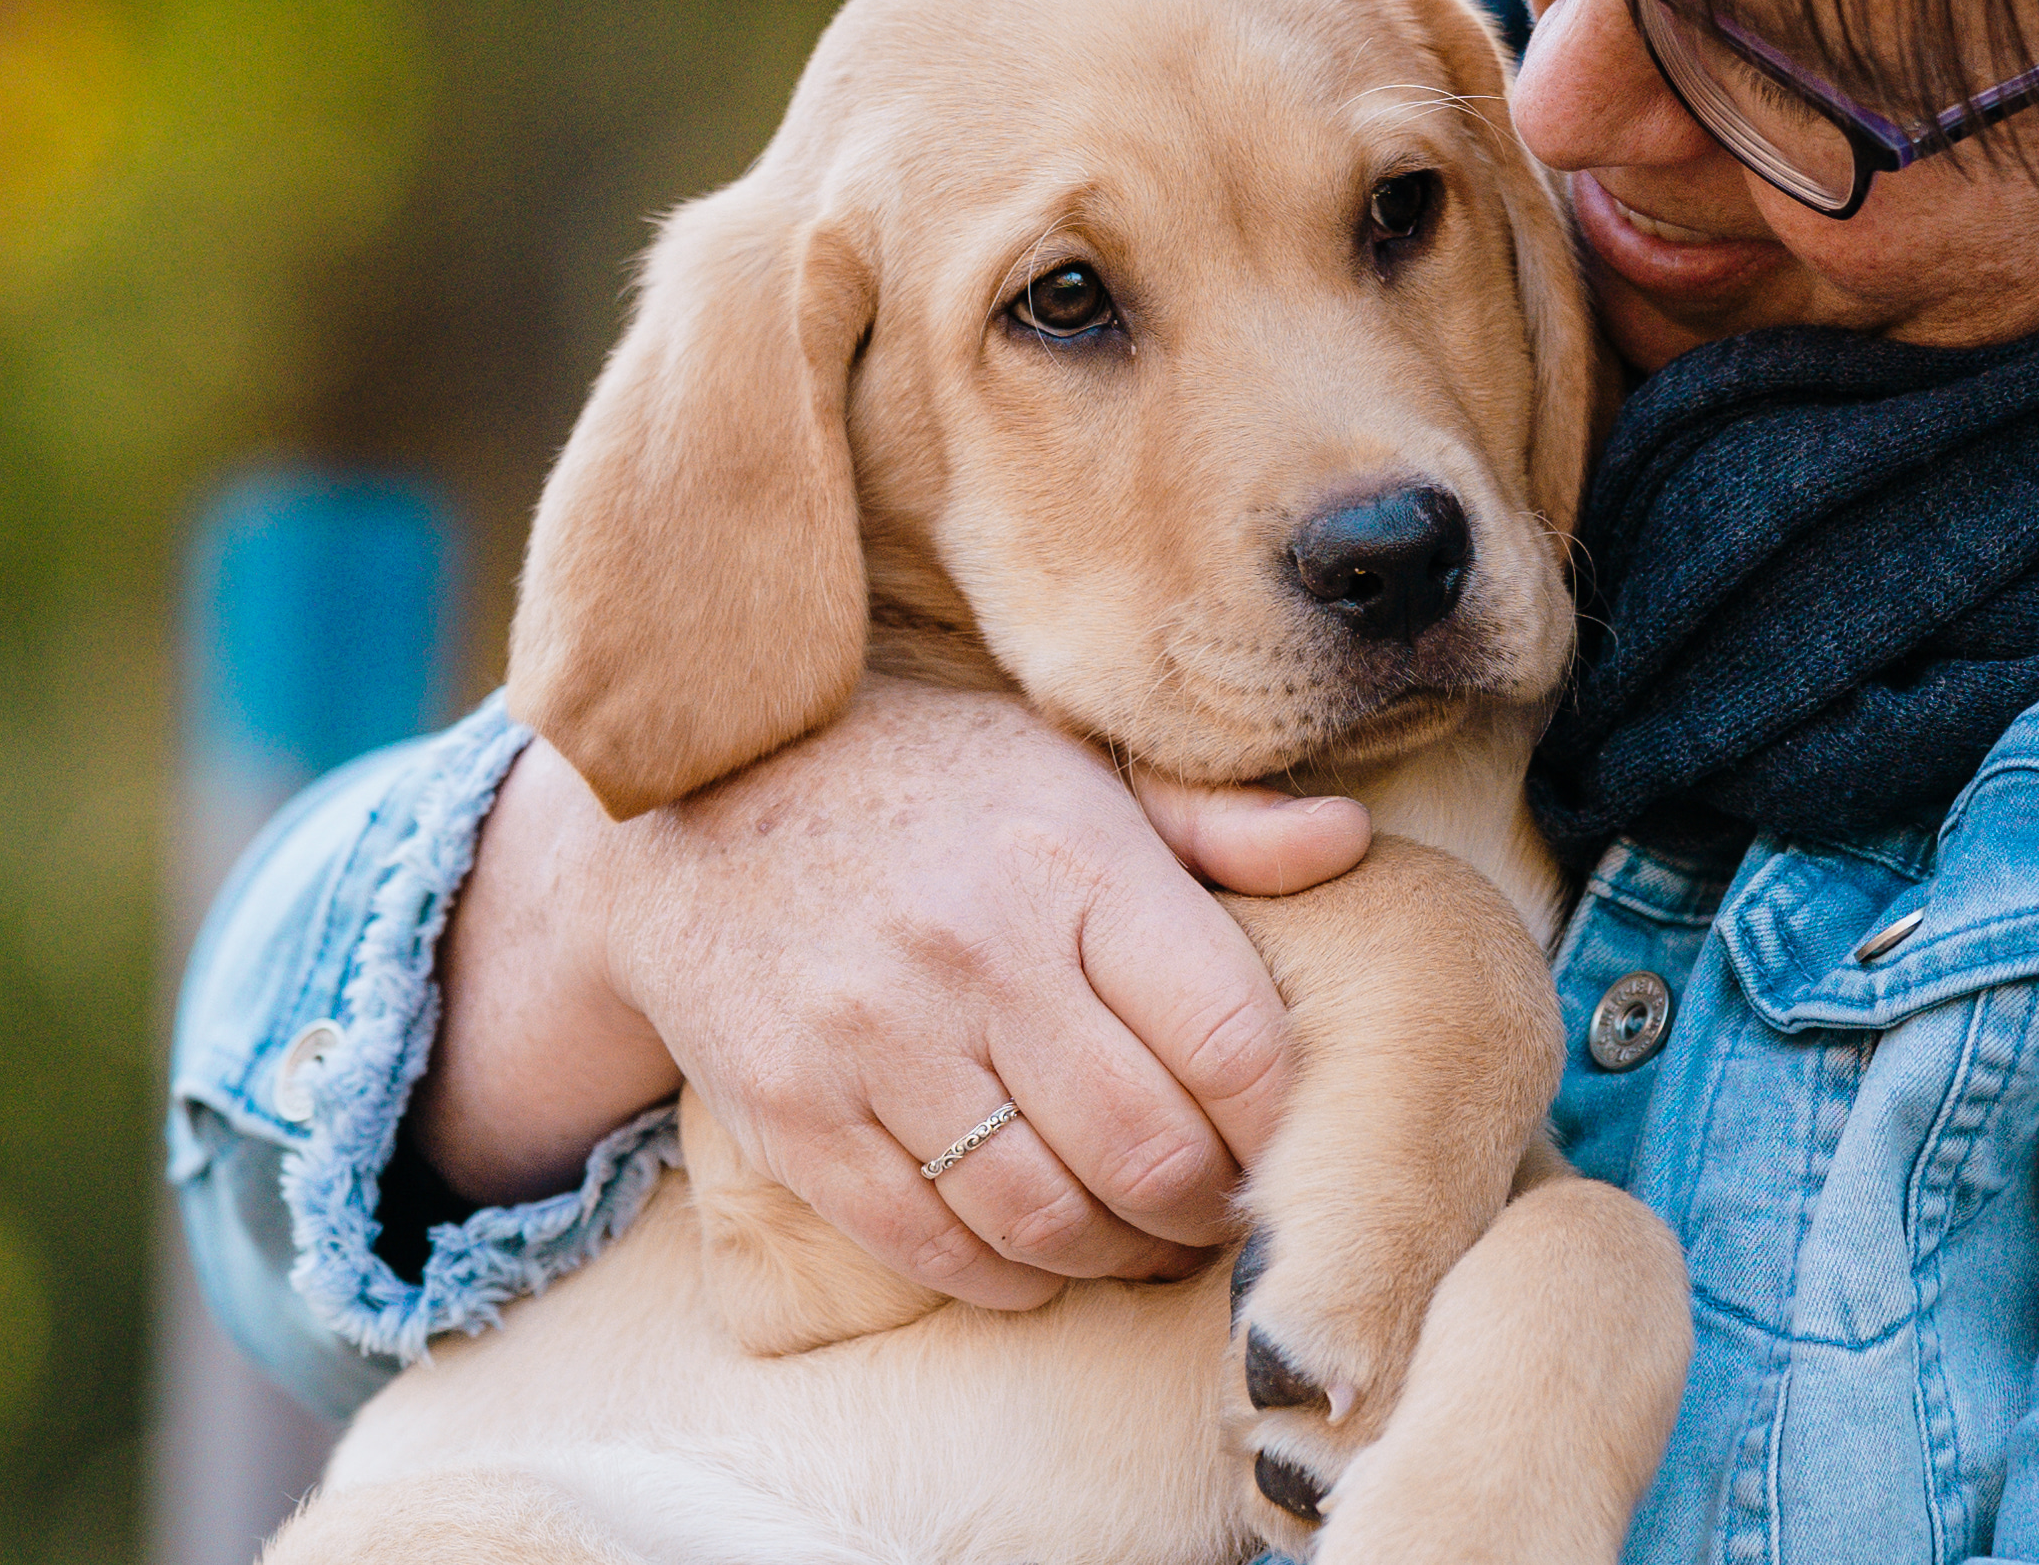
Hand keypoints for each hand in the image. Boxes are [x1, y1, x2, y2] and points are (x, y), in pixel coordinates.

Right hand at [419, 681, 1371, 1310]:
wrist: (687, 809)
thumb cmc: (917, 785)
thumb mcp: (1064, 764)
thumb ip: (1213, 822)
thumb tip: (1351, 842)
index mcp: (1070, 858)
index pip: (1235, 1043)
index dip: (1280, 1125)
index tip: (1276, 1136)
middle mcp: (977, 948)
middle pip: (1153, 1154)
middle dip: (1207, 1212)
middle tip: (1213, 1209)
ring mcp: (876, 1038)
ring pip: (1049, 1221)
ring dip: (1115, 1256)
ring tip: (1133, 1236)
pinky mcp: (796, 1113)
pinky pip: (935, 1246)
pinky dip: (1006, 1275)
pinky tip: (1031, 1248)